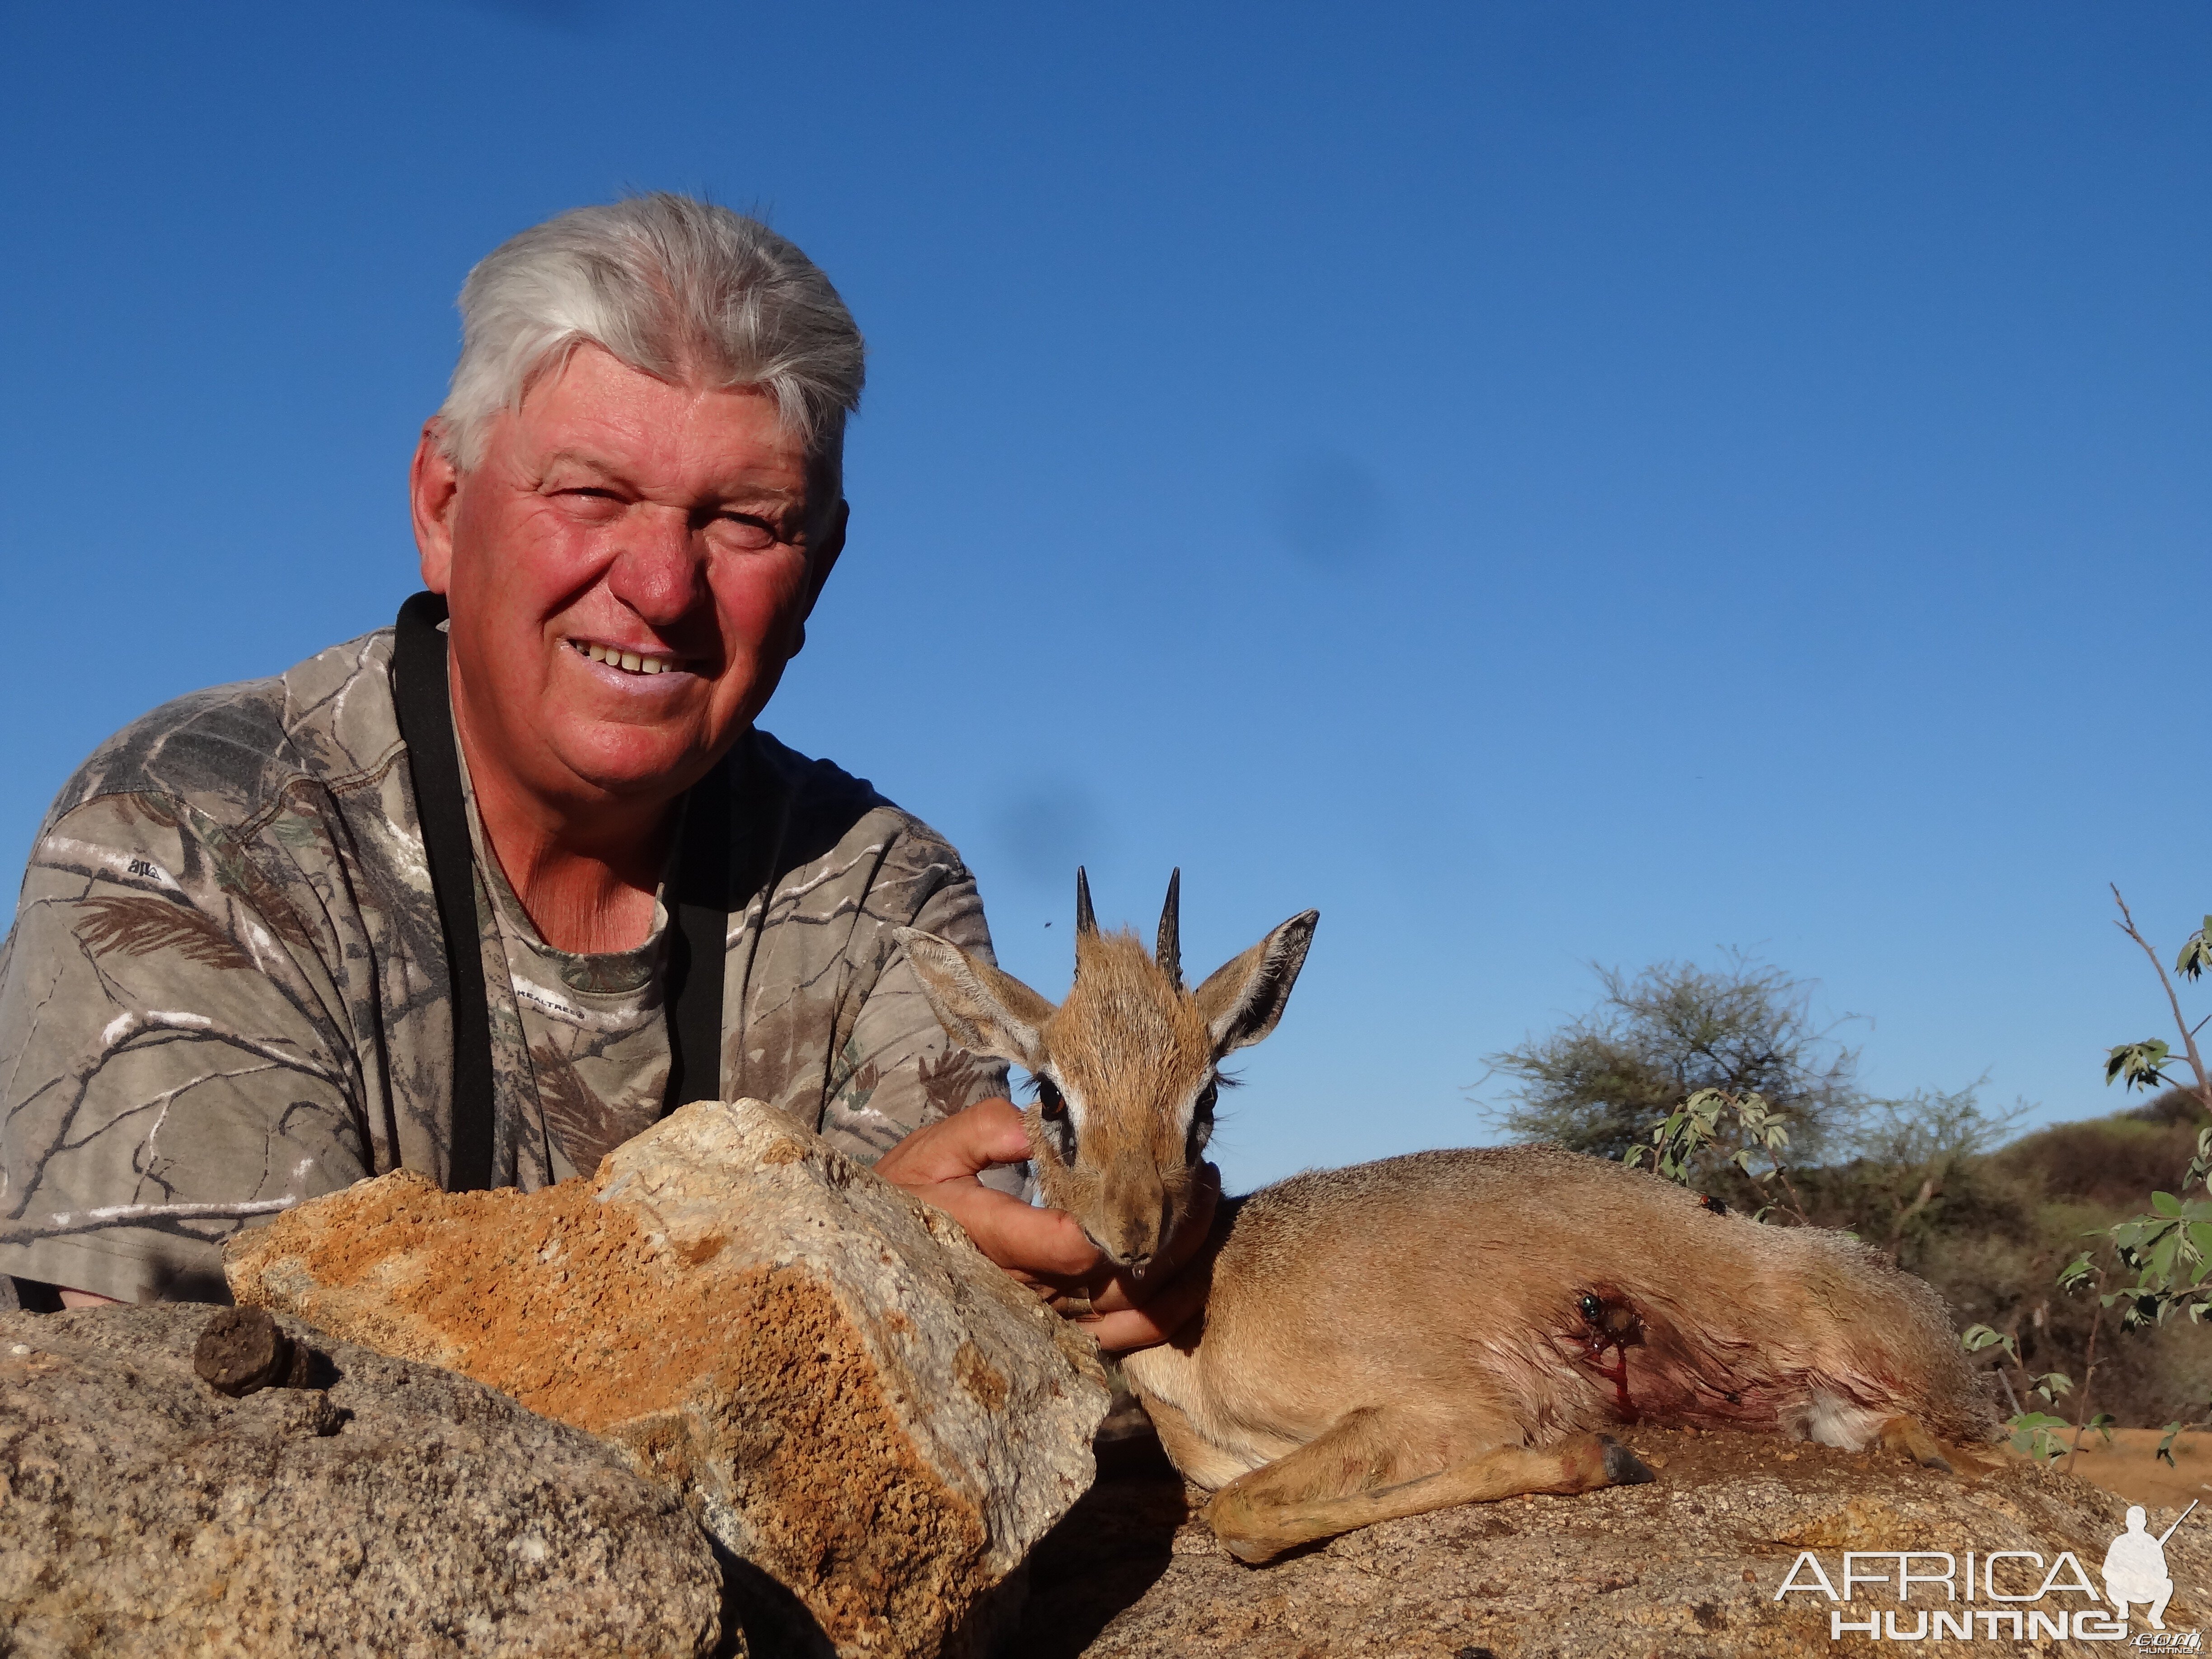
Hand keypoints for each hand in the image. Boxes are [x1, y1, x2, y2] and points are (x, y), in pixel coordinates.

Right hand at [876, 1099, 1219, 1353]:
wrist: (876, 1263)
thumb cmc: (907, 1197)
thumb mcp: (933, 1151)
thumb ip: (984, 1131)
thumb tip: (1036, 1120)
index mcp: (993, 1239)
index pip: (1076, 1241)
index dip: (1130, 1209)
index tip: (1167, 1162)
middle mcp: (1023, 1288)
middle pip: (1118, 1273)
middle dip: (1172, 1227)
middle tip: (1203, 1175)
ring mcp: (1041, 1317)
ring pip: (1126, 1307)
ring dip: (1177, 1264)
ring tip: (1206, 1208)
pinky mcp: (1052, 1333)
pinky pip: (1116, 1339)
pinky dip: (1161, 1317)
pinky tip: (1193, 1282)